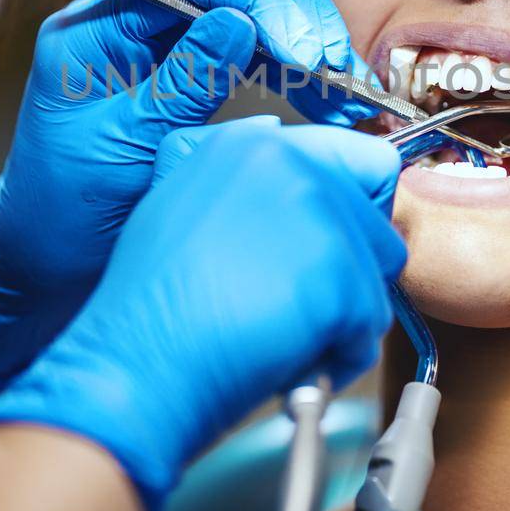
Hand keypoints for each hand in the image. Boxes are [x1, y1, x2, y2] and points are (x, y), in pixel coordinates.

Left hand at [0, 0, 375, 389]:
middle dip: (286, 5)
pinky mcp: (185, 76)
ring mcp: (156, 47)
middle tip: (329, 55)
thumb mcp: (128, 148)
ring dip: (297, 33)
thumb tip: (240, 21)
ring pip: (241, 6)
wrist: (44, 264)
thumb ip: (184, 83)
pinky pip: (246, 48)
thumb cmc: (65, 213)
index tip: (299, 44)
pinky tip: (324, 93)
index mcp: (92, 30)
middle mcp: (124, 24)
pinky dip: (289, 65)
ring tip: (340, 79)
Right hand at [0, 119, 402, 510]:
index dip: (346, 217)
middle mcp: (290, 162)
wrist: (132, 368)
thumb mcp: (182, 207)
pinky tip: (288, 359)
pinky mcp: (336, 275)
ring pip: (377, 275)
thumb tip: (297, 181)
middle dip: (345, 273)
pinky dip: (339, 354)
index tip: (322, 251)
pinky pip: (369, 324)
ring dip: (343, 314)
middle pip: (376, 224)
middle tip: (290, 305)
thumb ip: (245, 186)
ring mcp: (318, 215)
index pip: (361, 163)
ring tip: (284, 333)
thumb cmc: (150, 309)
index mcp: (252, 143)